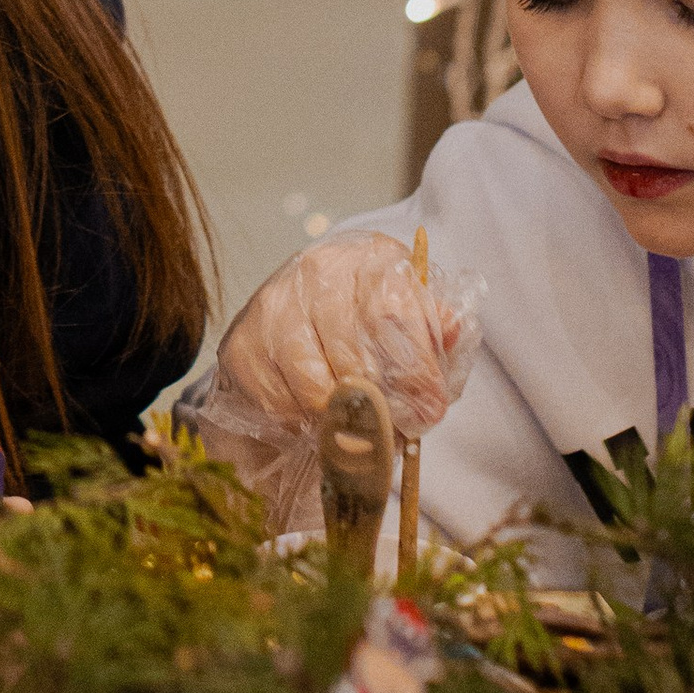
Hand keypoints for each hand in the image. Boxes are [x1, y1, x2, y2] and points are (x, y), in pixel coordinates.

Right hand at [212, 231, 472, 442]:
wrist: (301, 318)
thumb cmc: (368, 324)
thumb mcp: (412, 316)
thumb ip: (435, 325)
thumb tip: (451, 328)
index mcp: (368, 260)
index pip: (391, 314)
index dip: (414, 369)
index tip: (430, 409)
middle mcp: (315, 272)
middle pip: (353, 358)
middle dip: (382, 408)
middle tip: (397, 432)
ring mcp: (273, 307)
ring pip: (317, 389)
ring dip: (343, 423)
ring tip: (359, 429)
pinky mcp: (242, 344)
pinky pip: (281, 406)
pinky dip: (304, 425)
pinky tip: (317, 417)